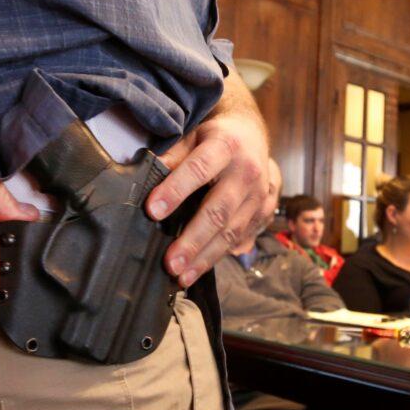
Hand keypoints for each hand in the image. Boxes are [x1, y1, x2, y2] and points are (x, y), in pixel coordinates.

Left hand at [145, 81, 271, 287]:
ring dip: (204, 257)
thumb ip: (172, 155)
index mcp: (225, 146)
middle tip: (170, 262)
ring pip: (231, 231)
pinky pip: (239, 239)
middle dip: (193, 239)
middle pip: (218, 210)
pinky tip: (197, 270)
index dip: (175, 190)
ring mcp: (258, 194)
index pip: (198, 170)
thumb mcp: (193, 134)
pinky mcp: (262, 211)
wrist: (252, 135)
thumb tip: (146, 174)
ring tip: (181, 275)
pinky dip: (217, 257)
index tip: (152, 210)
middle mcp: (246, 172)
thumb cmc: (214, 137)